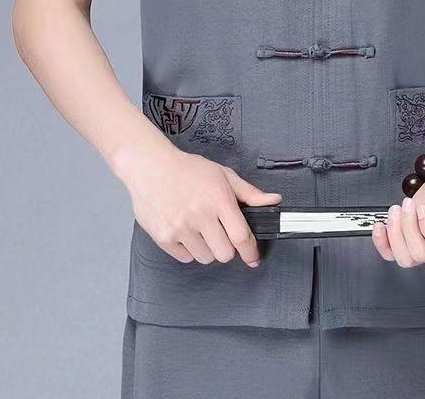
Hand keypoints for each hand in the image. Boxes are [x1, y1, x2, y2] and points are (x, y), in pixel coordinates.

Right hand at [114, 136, 280, 266]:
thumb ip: (249, 193)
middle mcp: (199, 215)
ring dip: (207, 249)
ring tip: (200, 229)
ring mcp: (179, 228)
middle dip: (227, 247)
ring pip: (205, 258)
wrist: (151, 166)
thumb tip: (273, 201)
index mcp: (218, 199)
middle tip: (220, 232)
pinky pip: (185, 258)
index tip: (253, 257)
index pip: (241, 236)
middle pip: (224, 254)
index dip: (250, 251)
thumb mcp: (223, 175)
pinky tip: (186, 231)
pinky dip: (189, 250)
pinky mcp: (163, 237)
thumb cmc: (188, 169)